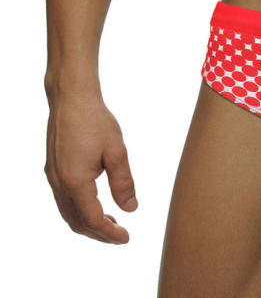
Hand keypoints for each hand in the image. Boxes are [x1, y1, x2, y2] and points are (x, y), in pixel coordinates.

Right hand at [44, 90, 137, 242]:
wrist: (71, 98)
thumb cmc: (96, 121)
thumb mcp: (117, 151)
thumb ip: (123, 182)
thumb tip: (131, 209)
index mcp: (75, 182)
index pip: (92, 220)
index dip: (110, 233)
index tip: (127, 238)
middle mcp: (59, 184)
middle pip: (77, 222)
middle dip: (99, 233)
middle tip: (121, 235)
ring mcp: (53, 178)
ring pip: (68, 213)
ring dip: (88, 223)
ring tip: (112, 222)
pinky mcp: (53, 169)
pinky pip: (64, 200)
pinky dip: (79, 210)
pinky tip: (96, 203)